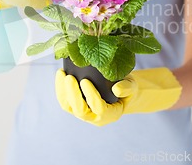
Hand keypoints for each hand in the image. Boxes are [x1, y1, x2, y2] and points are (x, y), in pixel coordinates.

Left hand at [55, 67, 181, 126]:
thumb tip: (117, 89)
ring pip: (68, 106)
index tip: (85, 81)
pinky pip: (64, 100)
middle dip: (73, 94)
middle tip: (69, 77)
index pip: (98, 108)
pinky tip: (61, 74)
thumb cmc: (126, 87)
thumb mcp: (132, 86)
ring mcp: (83, 113)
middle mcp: (95, 118)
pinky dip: (60, 88)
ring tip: (62, 74)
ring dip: (63, 91)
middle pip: (80, 111)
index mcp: (110, 115)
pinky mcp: (75, 106)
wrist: (119, 90)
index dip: (91, 96)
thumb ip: (127, 88)